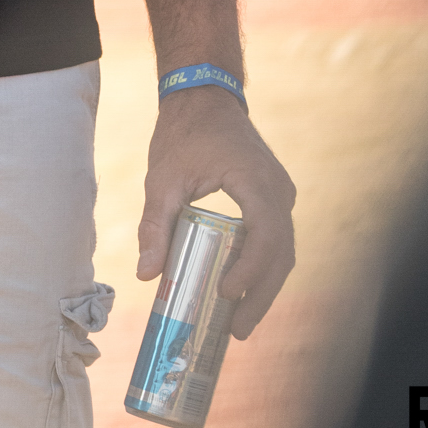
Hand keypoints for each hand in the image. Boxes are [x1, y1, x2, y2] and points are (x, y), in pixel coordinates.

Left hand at [138, 86, 294, 339]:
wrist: (204, 96)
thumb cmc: (183, 133)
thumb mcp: (162, 178)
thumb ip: (155, 225)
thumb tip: (146, 275)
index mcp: (255, 180)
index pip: (265, 233)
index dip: (251, 269)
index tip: (226, 293)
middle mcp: (278, 189)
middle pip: (281, 252)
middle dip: (261, 294)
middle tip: (236, 331)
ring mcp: (280, 193)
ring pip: (282, 250)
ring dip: (264, 286)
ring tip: (239, 323)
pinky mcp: (273, 198)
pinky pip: (275, 239)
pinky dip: (262, 268)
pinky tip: (241, 292)